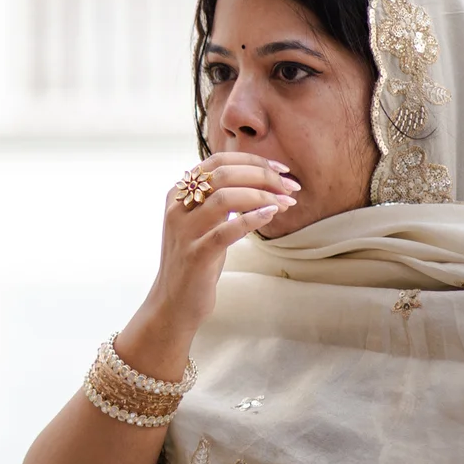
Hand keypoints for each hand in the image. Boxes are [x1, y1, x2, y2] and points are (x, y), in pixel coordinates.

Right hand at [136, 151, 297, 348]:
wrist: (174, 302)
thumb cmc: (196, 260)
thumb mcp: (202, 223)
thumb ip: (218, 200)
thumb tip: (260, 179)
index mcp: (178, 195)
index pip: (217, 161)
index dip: (253, 160)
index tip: (281, 170)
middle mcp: (178, 209)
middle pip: (223, 175)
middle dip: (263, 176)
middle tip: (290, 187)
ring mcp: (185, 232)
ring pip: (225, 198)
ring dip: (263, 196)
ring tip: (286, 203)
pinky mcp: (196, 255)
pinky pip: (227, 230)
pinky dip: (253, 219)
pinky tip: (272, 216)